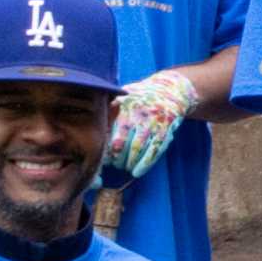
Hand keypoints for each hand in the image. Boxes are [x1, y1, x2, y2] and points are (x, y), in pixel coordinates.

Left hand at [102, 66, 201, 180]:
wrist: (170, 89)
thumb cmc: (140, 97)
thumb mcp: (123, 96)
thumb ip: (108, 110)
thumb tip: (92, 128)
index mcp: (122, 105)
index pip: (107, 131)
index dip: (103, 147)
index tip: (101, 155)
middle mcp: (137, 113)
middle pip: (120, 143)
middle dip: (115, 158)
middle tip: (114, 163)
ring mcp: (152, 122)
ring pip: (136, 149)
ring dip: (129, 163)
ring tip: (126, 166)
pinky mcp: (165, 130)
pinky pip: (153, 151)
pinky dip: (144, 164)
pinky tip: (137, 171)